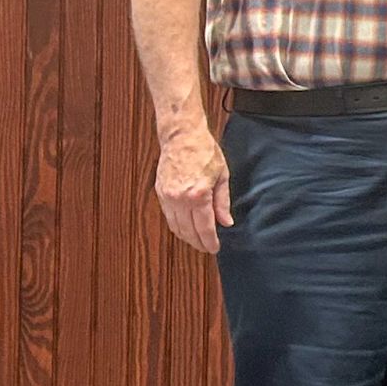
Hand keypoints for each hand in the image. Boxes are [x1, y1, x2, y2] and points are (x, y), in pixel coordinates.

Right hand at [154, 126, 231, 253]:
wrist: (181, 136)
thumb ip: (222, 202)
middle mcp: (180, 198)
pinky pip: (168, 216)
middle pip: (188, 231)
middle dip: (198, 242)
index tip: (214, 248)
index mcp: (198, 195)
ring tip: (197, 240)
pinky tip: (185, 227)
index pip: (204, 228)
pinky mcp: (160, 192)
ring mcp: (168, 196)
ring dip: (186, 236)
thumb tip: (226, 222)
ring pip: (176, 226)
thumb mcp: (222, 176)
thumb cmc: (204, 152)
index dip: (210, 241)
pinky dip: (177, 225)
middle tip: (207, 247)